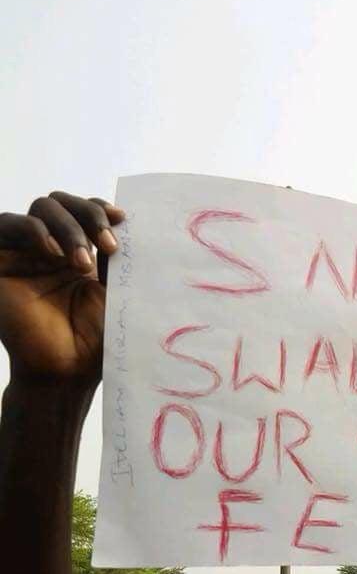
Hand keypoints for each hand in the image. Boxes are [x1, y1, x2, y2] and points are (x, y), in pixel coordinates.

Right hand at [0, 192, 123, 385]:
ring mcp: (25, 254)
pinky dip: (36, 231)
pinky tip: (56, 257)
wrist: (68, 371)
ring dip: (69, 227)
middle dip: (88, 215)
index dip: (100, 209)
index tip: (123, 220)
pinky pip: (8, 223)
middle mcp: (50, 250)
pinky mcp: (0, 262)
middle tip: (108, 245)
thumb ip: (114, 256)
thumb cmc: (95, 340)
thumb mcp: (114, 290)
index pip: (84, 212)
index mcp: (78, 254)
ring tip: (84, 263)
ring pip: (42, 207)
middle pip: (63, 203)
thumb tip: (127, 222)